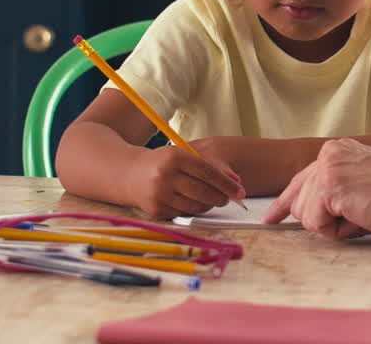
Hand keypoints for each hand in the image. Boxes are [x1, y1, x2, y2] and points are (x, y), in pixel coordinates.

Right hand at [123, 145, 244, 219]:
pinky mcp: (156, 210)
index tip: (240, 192)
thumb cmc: (163, 163)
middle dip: (221, 198)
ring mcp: (159, 194)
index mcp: (175, 157)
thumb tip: (236, 182)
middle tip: (227, 199)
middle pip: (203, 192)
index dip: (227, 184)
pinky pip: (183, 214)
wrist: (130, 174)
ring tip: (212, 200)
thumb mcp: (183, 156)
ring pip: (195, 206)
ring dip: (209, 206)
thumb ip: (209, 166)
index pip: (208, 172)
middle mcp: (165, 176)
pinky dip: (194, 211)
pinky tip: (195, 204)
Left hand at [262, 139, 370, 238]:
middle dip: (324, 220)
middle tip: (360, 214)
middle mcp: (327, 155)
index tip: (270, 218)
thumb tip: (311, 214)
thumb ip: (337, 191)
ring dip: (334, 225)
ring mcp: (327, 169)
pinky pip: (316, 224)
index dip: (285, 203)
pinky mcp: (330, 187)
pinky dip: (338, 230)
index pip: (301, 180)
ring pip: (306, 216)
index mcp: (336, 152)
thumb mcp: (362, 185)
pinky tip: (362, 215)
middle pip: (300, 203)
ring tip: (364, 213)